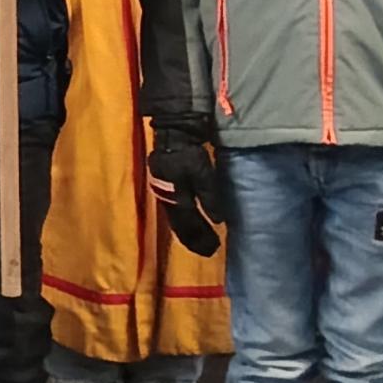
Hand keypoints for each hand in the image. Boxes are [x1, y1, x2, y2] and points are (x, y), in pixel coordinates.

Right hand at [145, 118, 224, 256]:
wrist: (172, 132)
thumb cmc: (187, 153)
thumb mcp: (202, 173)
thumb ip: (209, 196)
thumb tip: (218, 220)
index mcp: (176, 198)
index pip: (187, 226)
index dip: (199, 239)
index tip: (212, 250)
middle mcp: (167, 199)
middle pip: (180, 225)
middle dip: (194, 238)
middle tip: (209, 250)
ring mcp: (163, 192)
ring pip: (176, 218)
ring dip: (188, 230)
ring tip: (200, 239)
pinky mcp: (165, 184)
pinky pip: (174, 209)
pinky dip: (183, 218)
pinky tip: (189, 218)